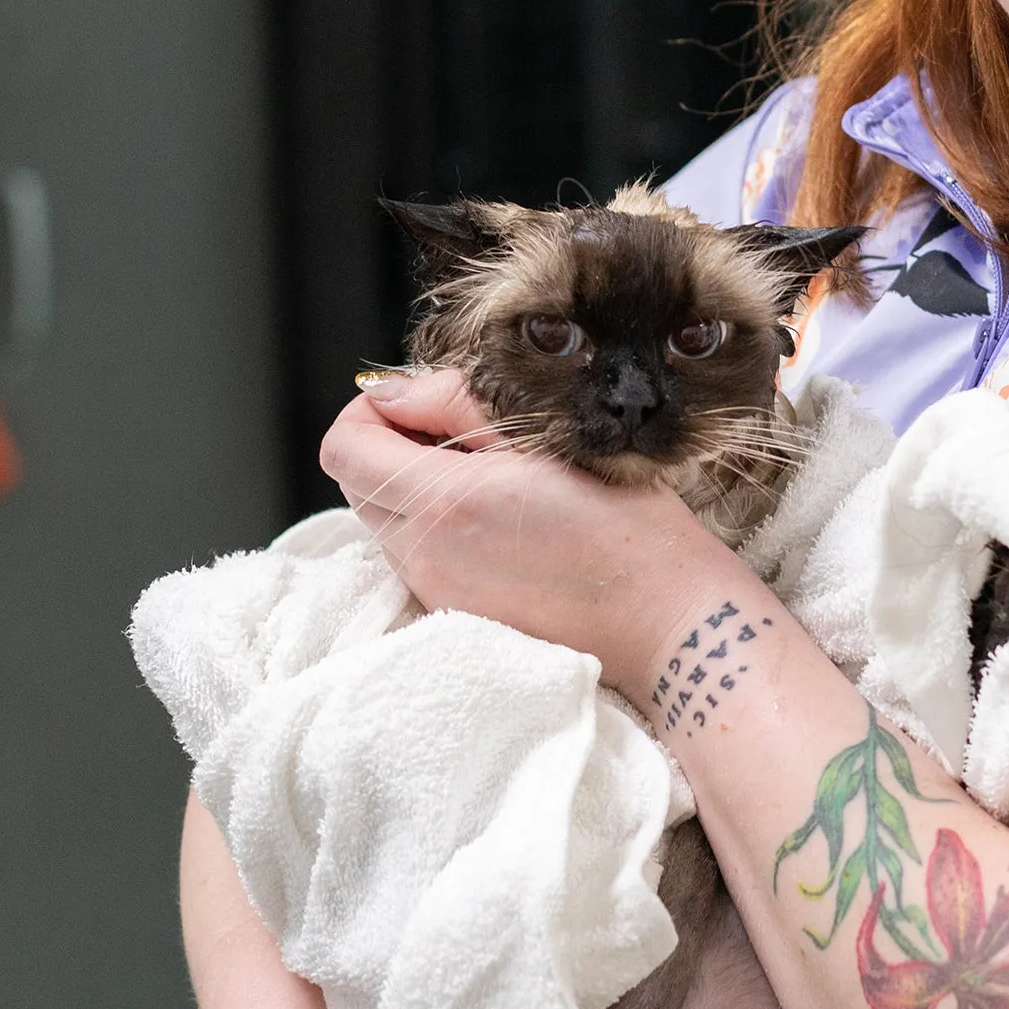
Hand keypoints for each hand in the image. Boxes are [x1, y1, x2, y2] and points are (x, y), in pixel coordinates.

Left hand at [318, 370, 757, 696]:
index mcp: (444, 499)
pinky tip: (507, 524)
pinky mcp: (456, 616)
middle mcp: (424, 554)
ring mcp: (436, 591)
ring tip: (496, 480)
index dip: (369, 411)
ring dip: (418, 490)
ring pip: (386, 523)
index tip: (417, 403)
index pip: (343, 447)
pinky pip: (417, 558)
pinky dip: (440, 529)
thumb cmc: (626, 522)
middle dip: (393, 447)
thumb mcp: (550, 435)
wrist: (665, 617)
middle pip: (356, 485)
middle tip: (465, 435)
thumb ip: (455, 403)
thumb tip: (391, 391)